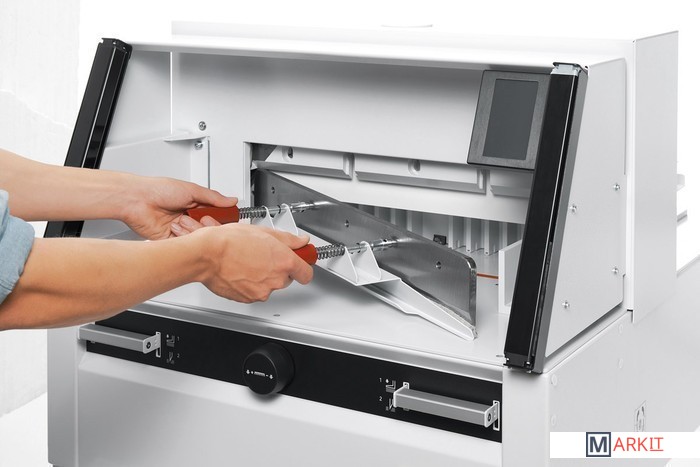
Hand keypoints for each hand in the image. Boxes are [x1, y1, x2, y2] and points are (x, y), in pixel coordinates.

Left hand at [121, 176, 236, 239]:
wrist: (137, 200)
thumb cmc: (158, 190)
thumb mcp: (192, 190)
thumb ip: (213, 198)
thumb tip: (231, 200)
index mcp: (194, 205)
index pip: (214, 215)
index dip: (221, 218)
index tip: (228, 219)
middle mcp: (188, 217)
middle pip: (207, 228)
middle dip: (207, 225)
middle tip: (204, 219)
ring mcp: (179, 229)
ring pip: (197, 238)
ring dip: (193, 230)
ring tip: (184, 220)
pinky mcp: (170, 240)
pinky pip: (184, 245)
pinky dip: (184, 239)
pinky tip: (179, 230)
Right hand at [194, 224, 313, 302]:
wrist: (206, 255)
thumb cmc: (230, 241)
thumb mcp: (263, 232)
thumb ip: (288, 239)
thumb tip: (301, 241)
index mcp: (284, 262)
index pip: (306, 273)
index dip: (303, 267)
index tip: (300, 262)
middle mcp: (276, 279)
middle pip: (286, 278)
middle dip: (278, 269)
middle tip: (264, 256)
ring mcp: (262, 291)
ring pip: (269, 285)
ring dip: (262, 276)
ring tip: (248, 261)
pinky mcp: (248, 298)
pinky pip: (254, 292)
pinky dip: (250, 284)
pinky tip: (240, 270)